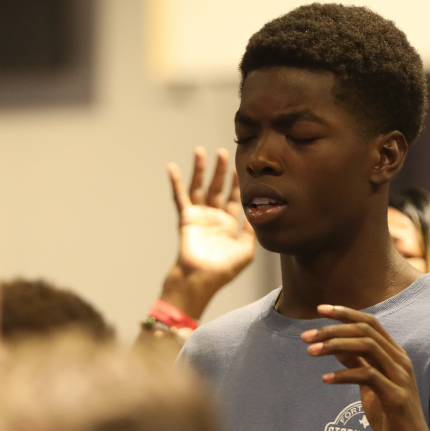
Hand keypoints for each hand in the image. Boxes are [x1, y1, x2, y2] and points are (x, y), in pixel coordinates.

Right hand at [161, 147, 255, 318]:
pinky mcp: (186, 218)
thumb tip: (257, 212)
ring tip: (200, 151)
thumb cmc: (223, 270)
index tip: (239, 168)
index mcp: (228, 225)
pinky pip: (180, 197)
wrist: (201, 279)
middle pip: (217, 188)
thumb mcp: (246, 251)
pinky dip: (175, 182)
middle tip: (222, 152)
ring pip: (199, 187)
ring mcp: (199, 217)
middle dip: (220, 170)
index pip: (234, 199)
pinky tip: (172, 167)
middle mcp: (213, 218)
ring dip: (199, 169)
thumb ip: (251, 231)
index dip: (237, 183)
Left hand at [303, 306, 429, 430]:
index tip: (320, 309)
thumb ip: (358, 363)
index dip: (345, 313)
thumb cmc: (390, 415)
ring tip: (311, 352)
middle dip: (333, 329)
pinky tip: (326, 379)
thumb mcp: (371, 385)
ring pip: (368, 347)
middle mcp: (400, 361)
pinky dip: (344, 374)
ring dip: (335, 346)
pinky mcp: (396, 398)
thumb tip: (335, 345)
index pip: (370, 323)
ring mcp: (401, 378)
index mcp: (395, 355)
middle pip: (365, 331)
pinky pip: (368, 377)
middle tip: (305, 337)